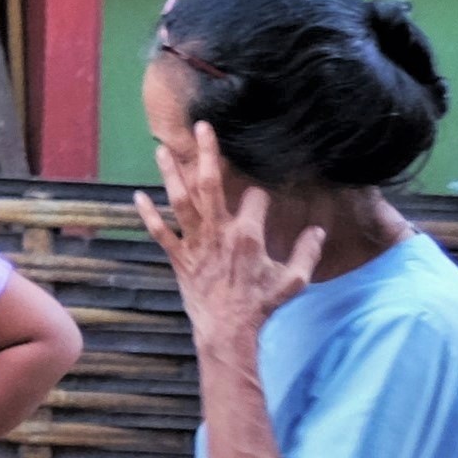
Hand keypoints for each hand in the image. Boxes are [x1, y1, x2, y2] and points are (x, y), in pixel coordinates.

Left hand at [138, 121, 326, 359]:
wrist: (227, 331)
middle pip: (211, 184)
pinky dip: (148, 214)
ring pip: (180, 202)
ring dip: (171, 175)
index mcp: (249, 235)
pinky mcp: (179, 259)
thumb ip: (307, 251)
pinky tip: (137, 196)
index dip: (262, 188)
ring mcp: (195, 245)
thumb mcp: (293, 279)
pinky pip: (159, 232)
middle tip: (201, 126)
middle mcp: (219, 233)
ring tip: (162, 150)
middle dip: (207, 153)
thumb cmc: (261, 305)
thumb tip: (319, 231)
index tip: (266, 185)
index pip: (256, 195)